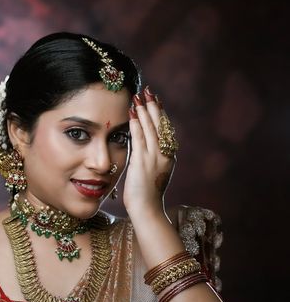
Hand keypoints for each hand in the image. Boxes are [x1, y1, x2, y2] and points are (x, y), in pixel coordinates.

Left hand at [123, 87, 175, 216]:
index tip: (156, 100)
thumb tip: (142, 149)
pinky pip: (139, 138)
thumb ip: (149, 160)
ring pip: (150, 129)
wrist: (148, 210)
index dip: (160, 114)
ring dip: (144, 111)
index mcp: (168, 157)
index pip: (165, 130)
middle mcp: (164, 155)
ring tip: (139, 97)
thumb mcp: (152, 175)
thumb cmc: (147, 197)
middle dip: (153, 107)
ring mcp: (154, 158)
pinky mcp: (142, 162)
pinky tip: (132, 113)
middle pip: (160, 125)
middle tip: (148, 91)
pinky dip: (136, 124)